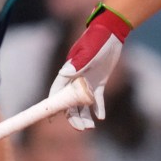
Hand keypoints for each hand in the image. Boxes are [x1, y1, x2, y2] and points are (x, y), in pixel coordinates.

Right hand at [50, 5, 130, 129]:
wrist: (111, 32)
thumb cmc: (97, 40)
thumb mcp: (88, 51)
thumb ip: (77, 63)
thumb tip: (65, 73)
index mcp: (68, 73)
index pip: (57, 92)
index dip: (53, 105)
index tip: (49, 118)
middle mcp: (75, 80)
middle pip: (70, 103)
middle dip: (73, 117)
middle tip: (82, 128)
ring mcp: (86, 82)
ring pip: (82, 104)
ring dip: (85, 116)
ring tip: (91, 127)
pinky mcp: (99, 83)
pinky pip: (97, 99)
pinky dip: (98, 109)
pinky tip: (100, 117)